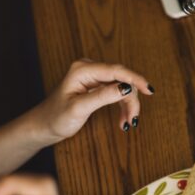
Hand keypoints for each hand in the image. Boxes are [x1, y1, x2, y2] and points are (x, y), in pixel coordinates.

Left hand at [30, 59, 153, 142]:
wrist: (44, 125)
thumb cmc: (57, 117)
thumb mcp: (80, 108)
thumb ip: (103, 96)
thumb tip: (126, 88)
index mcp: (83, 70)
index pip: (116, 71)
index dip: (135, 80)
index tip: (150, 91)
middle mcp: (89, 69)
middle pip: (122, 80)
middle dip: (131, 100)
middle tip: (133, 121)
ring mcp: (93, 77)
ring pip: (122, 88)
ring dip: (128, 105)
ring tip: (128, 123)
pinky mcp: (96, 86)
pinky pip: (116, 92)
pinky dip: (122, 106)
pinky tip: (123, 120)